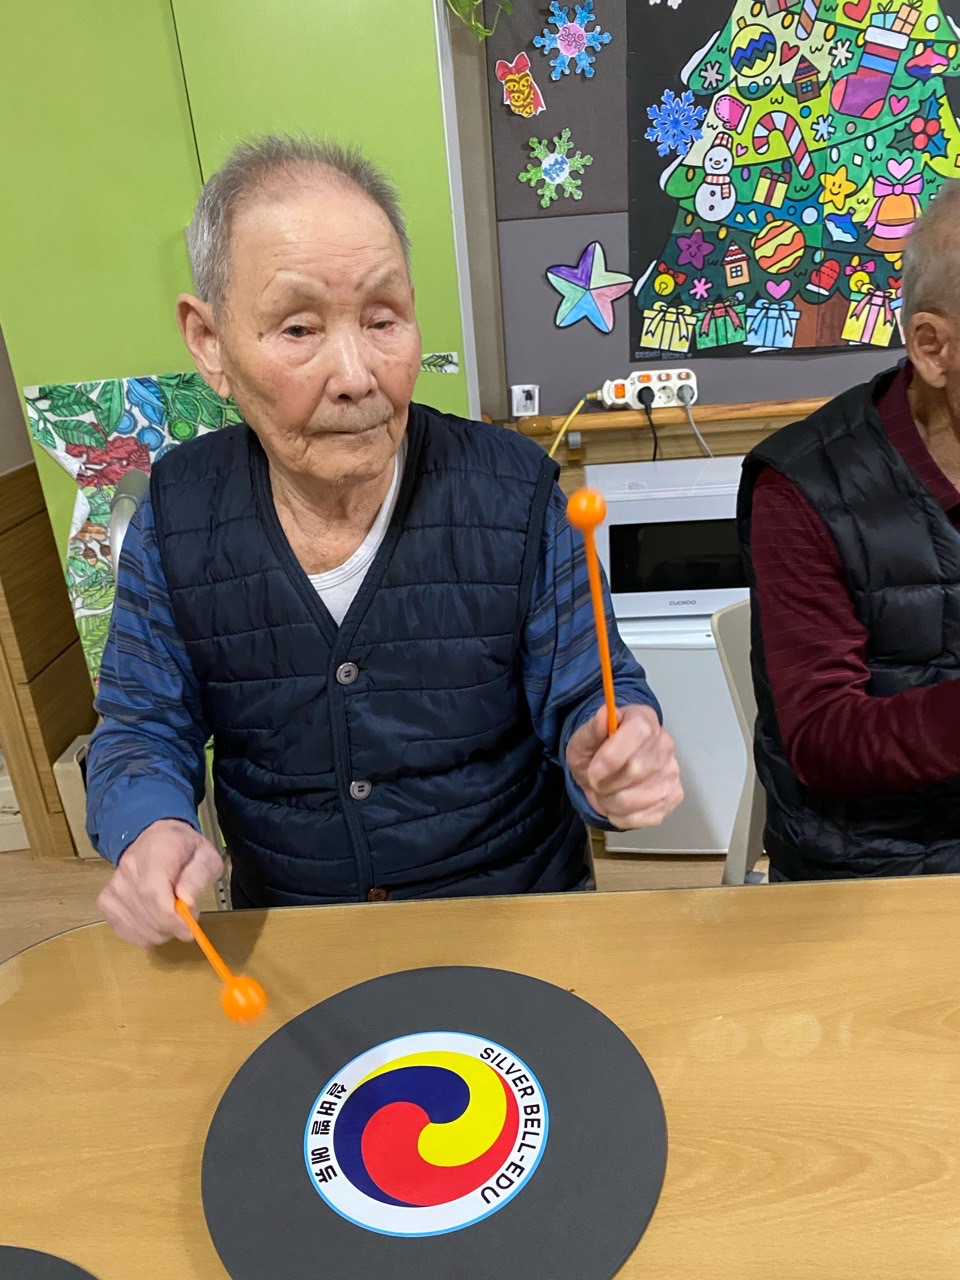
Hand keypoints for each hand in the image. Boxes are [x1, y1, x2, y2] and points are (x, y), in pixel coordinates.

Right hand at [97, 819, 223, 946]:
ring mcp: (114, 886)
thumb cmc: (185, 850)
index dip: (171, 918)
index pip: (153, 891)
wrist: (156, 839)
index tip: (189, 929)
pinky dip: (145, 934)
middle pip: (146, 912)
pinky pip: (127, 931)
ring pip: (138, 927)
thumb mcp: (206, 856)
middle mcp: (129, 868)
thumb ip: (199, 877)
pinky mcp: (106, 902)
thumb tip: (186, 901)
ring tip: (171, 913)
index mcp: (156, 851)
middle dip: (171, 926)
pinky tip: (156, 919)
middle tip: (187, 918)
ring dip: (161, 931)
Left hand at [566, 703, 682, 828]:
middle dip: (606, 783)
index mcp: (643, 720)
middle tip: (595, 783)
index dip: (612, 756)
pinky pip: (645, 816)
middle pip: (637, 770)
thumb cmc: (596, 751)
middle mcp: (664, 744)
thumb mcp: (583, 739)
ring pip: (639, 798)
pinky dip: (622, 817)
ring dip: (611, 802)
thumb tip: (603, 716)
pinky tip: (617, 805)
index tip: (593, 771)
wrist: (605, 770)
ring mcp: (672, 772)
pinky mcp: (673, 797)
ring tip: (606, 793)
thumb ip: (591, 730)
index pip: (638, 733)